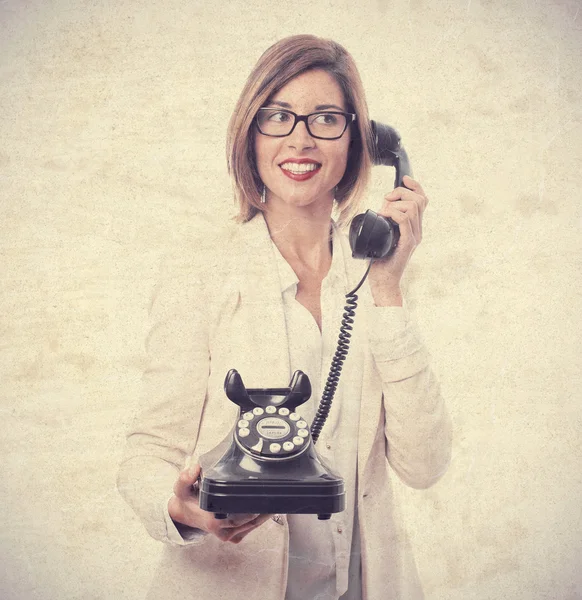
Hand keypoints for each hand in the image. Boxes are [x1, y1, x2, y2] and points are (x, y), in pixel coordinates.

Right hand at [168, 462, 272, 543]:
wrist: (183, 515)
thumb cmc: (185, 500)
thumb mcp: (180, 488)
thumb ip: (186, 477)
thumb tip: (196, 468)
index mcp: (212, 520)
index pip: (239, 516)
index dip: (252, 506)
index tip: (263, 495)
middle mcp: (222, 530)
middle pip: (250, 521)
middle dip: (262, 508)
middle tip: (274, 495)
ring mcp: (228, 535)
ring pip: (251, 526)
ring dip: (264, 515)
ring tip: (276, 501)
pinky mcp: (232, 536)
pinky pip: (249, 529)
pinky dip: (259, 520)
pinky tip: (267, 508)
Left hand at [368, 175, 428, 305]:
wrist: (383, 281)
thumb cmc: (379, 260)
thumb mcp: (382, 235)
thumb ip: (385, 222)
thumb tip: (380, 207)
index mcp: (414, 227)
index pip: (422, 200)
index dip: (415, 186)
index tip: (404, 179)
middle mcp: (417, 230)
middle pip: (419, 200)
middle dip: (401, 192)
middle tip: (386, 199)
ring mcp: (414, 237)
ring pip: (413, 207)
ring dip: (396, 204)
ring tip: (383, 212)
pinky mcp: (407, 243)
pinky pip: (405, 220)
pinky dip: (394, 213)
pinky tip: (385, 216)